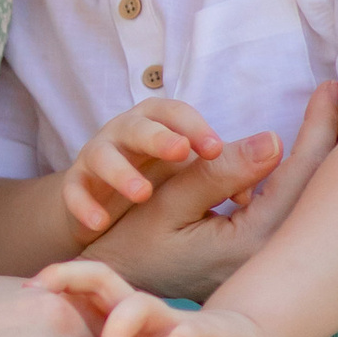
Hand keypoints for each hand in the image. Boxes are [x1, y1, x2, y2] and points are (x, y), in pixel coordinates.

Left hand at [38, 260, 269, 336]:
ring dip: (117, 326)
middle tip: (35, 297)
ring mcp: (169, 322)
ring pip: (137, 305)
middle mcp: (137, 313)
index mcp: (111, 320)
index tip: (4, 306)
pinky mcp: (207, 336)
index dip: (40, 292)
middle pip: (97, 280)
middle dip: (66, 280)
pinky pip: (189, 332)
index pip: (72, 292)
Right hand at [62, 97, 224, 237]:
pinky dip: (84, 205)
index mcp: (158, 124)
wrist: (107, 214)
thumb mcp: (192, 177)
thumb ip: (223, 173)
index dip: (194, 126)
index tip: (215, 149)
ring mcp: (97, 158)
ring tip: (142, 194)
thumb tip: (262, 170)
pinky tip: (100, 223)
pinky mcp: (77, 187)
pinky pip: (74, 191)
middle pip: (138, 127)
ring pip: (103, 155)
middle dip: (159, 137)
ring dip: (121, 172)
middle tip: (180, 152)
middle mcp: (124, 134)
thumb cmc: (161, 187)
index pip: (175, 113)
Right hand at [101, 78, 337, 302]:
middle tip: (337, 96)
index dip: (316, 127)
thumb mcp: (167, 202)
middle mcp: (271, 255)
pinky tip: (309, 162)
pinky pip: (300, 216)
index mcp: (251, 241)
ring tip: (329, 122)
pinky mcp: (267, 264)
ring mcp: (273, 263)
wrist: (124, 297)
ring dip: (325, 160)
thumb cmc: (134, 246)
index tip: (328, 88)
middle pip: (319, 188)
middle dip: (332, 137)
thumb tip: (274, 140)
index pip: (299, 174)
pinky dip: (309, 183)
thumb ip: (216, 172)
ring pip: (314, 203)